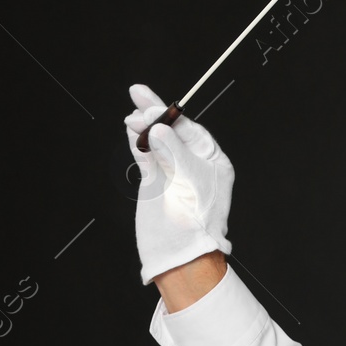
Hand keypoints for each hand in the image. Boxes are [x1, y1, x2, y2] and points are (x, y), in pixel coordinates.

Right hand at [125, 83, 233, 285]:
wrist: (182, 253)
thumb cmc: (197, 221)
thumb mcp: (190, 181)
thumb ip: (174, 153)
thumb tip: (157, 129)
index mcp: (214, 163)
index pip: (191, 130)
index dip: (171, 116)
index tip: (154, 105)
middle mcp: (194, 164)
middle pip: (172, 131)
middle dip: (155, 113)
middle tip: (137, 92)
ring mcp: (173, 171)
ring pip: (156, 141)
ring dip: (143, 127)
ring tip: (131, 118)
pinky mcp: (156, 181)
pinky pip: (145, 155)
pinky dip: (137, 142)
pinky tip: (130, 130)